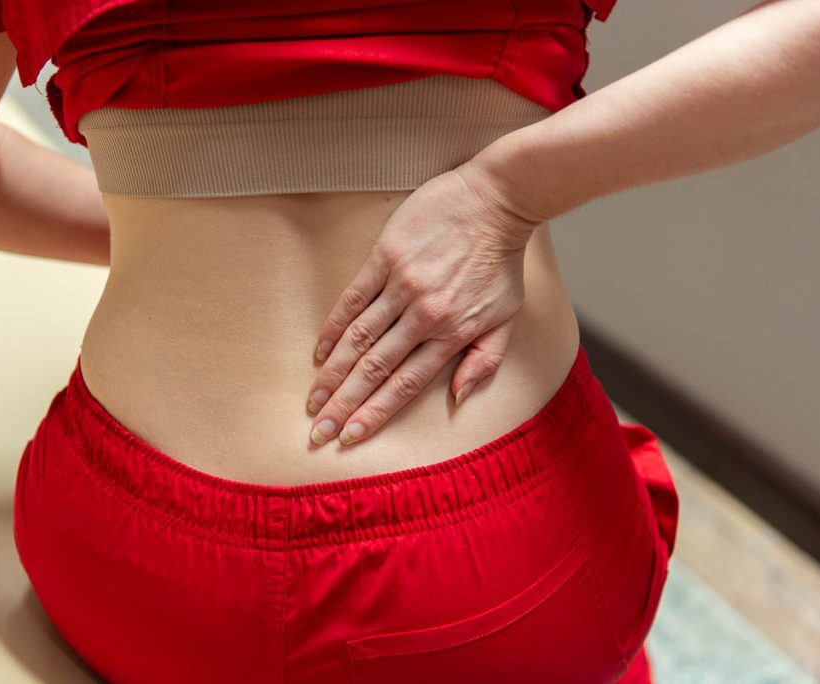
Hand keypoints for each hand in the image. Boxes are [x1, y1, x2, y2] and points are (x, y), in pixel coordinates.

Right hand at [306, 162, 541, 446]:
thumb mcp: (506, 318)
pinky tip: (320, 350)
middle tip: (319, 430)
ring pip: (360, 339)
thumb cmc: (502, 262)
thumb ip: (484, 360)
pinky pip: (354, 298)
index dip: (375, 413)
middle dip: (345, 403)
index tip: (351, 436)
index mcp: (452, 334)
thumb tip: (457, 395)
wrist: (497, 200)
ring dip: (334, 373)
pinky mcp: (386, 257)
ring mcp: (403, 286)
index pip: (406, 384)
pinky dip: (334, 326)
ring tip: (313, 399)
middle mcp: (424, 315)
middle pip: (376, 368)